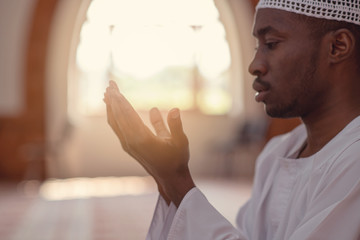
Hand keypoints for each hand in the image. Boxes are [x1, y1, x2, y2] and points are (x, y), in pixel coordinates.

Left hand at [104, 81, 194, 205]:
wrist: (169, 177)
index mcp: (143, 139)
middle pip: (118, 117)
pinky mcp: (128, 146)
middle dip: (113, 100)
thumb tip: (174, 109)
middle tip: (110, 84)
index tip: (113, 89)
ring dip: (111, 107)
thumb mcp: (180, 142)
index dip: (120, 101)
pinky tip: (114, 107)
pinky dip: (114, 115)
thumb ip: (175, 125)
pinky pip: (117, 127)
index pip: (127, 116)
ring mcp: (128, 145)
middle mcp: (131, 142)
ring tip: (108, 92)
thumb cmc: (177, 159)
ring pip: (115, 122)